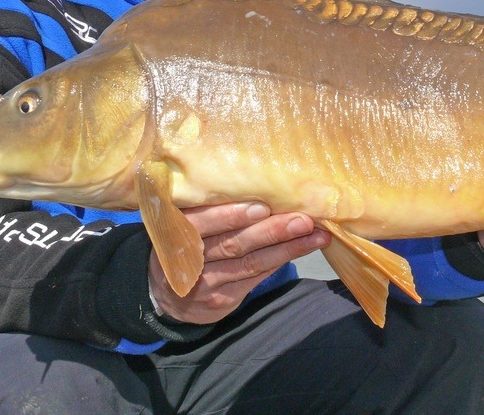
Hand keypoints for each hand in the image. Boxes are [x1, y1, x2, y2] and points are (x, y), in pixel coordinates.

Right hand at [148, 202, 329, 323]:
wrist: (167, 296)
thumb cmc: (188, 243)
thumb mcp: (186, 223)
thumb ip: (211, 208)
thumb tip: (261, 184)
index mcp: (176, 232)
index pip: (203, 223)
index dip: (231, 216)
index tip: (263, 206)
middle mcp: (190, 260)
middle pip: (233, 244)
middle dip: (271, 231)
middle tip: (303, 219)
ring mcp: (206, 284)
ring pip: (250, 263)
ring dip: (287, 248)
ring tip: (315, 234)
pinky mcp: (222, 300)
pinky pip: (255, 279)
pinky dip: (279, 262)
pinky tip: (301, 250)